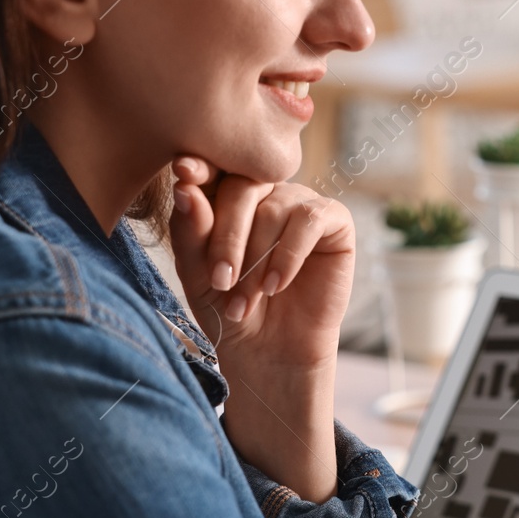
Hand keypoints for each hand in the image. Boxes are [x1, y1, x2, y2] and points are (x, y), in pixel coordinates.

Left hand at [169, 158, 354, 500]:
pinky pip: (310, 220)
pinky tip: (277, 286)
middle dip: (227, 236)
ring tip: (247, 299)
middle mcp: (267, 192)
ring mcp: (301, 204)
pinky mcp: (335, 222)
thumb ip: (191, 229)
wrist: (269, 350)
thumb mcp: (197, 270)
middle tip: (219, 280)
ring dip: (256, 259)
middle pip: (242, 188)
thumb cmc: (229, 307)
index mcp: (228, 194)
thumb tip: (186, 186)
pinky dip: (289, 255)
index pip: (215, 168)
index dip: (201, 167)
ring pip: (274, 209)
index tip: (184, 174)